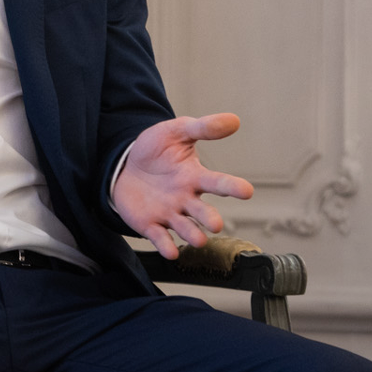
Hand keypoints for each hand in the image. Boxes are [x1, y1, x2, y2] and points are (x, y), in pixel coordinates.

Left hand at [112, 113, 253, 259]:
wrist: (124, 165)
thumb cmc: (156, 149)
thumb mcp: (176, 132)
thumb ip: (203, 128)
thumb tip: (233, 120)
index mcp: (195, 176)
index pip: (218, 182)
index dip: (232, 187)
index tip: (247, 191)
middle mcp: (187, 198)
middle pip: (202, 211)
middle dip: (209, 218)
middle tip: (215, 223)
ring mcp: (169, 213)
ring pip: (185, 228)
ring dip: (192, 235)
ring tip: (198, 239)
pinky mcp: (151, 224)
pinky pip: (160, 238)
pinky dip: (166, 246)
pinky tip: (171, 251)